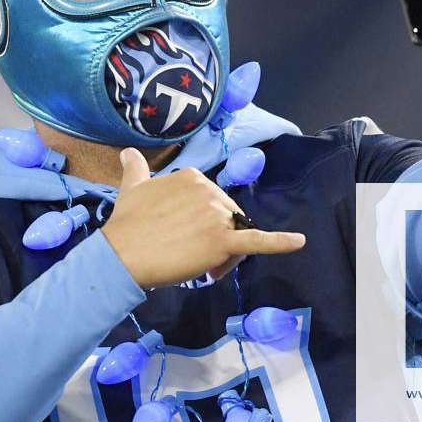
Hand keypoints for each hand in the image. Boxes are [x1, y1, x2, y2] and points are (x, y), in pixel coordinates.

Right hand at [101, 148, 305, 287]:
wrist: (122, 254)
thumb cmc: (127, 224)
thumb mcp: (133, 188)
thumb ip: (135, 169)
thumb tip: (127, 152)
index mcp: (193, 177)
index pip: (213, 203)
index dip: (201, 224)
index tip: (182, 238)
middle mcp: (210, 191)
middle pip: (227, 220)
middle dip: (214, 241)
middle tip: (189, 258)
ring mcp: (218, 215)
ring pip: (236, 237)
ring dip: (224, 256)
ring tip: (202, 268)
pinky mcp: (224, 241)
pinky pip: (257, 240)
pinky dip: (280, 242)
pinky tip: (299, 241)